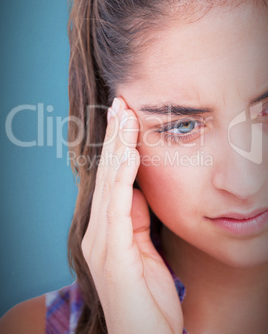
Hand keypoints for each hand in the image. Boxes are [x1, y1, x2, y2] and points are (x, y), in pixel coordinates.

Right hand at [81, 97, 182, 333]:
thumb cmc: (147, 296)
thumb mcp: (145, 249)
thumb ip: (136, 219)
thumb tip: (135, 190)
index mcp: (107, 230)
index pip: (112, 179)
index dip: (118, 147)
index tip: (124, 118)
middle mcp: (98, 232)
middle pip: (107, 175)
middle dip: (114, 139)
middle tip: (120, 106)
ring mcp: (102, 243)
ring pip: (110, 184)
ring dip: (118, 149)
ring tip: (123, 118)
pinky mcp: (112, 254)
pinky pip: (118, 208)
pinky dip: (122, 178)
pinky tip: (129, 155)